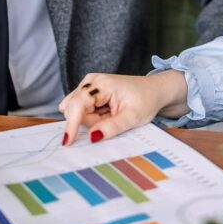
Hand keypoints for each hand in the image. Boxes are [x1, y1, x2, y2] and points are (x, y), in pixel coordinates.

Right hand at [59, 70, 188, 146]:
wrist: (154, 90)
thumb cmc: (146, 100)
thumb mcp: (133, 117)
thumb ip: (112, 127)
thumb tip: (92, 137)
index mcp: (101, 84)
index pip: (77, 105)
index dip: (71, 124)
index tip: (68, 142)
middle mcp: (90, 81)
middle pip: (76, 111)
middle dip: (91, 122)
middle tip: (112, 119)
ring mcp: (88, 85)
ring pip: (78, 112)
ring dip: (92, 119)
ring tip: (111, 114)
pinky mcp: (89, 91)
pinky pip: (82, 110)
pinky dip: (93, 116)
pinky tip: (106, 112)